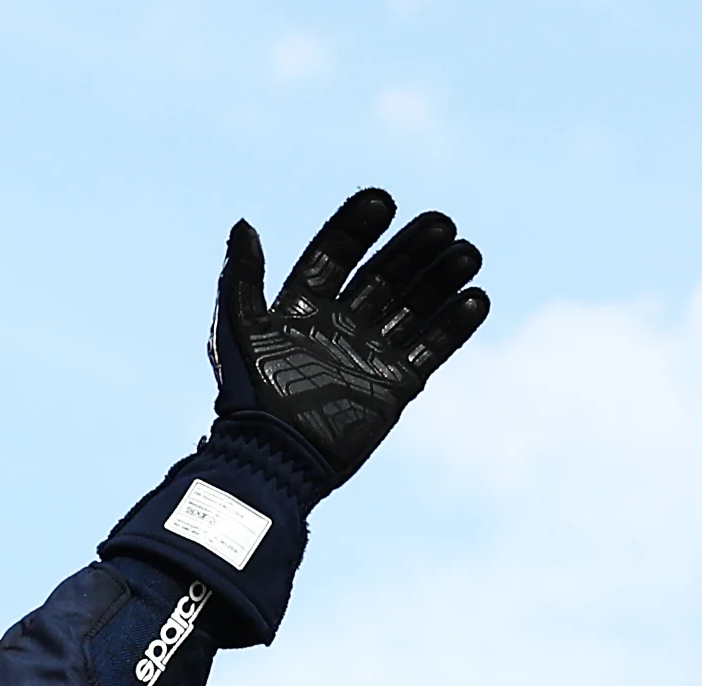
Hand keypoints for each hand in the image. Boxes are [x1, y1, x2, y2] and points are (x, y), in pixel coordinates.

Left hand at [212, 188, 490, 479]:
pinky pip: (431, 347)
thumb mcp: (239, 331)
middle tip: (441, 223)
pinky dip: (454, 325)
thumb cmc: (249, 396)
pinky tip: (476, 298)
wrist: (275, 457)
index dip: (355, 227)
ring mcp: (369, 353)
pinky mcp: (395, 384)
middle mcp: (338, 324)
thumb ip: (241, 278)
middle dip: (411, 248)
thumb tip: (244, 224)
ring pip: (413, 304)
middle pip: (383, 273)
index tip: (382, 200)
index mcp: (300, 307)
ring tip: (467, 253)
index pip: (332, 255)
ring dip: (440, 277)